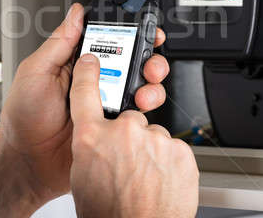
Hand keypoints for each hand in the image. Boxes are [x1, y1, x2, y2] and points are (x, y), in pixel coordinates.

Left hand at [0, 3, 169, 204]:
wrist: (28, 164)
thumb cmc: (23, 119)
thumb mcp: (36, 72)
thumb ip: (58, 43)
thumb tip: (75, 13)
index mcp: (75, 62)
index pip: (107, 39)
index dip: (128, 31)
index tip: (143, 26)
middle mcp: (94, 80)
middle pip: (131, 60)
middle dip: (147, 57)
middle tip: (148, 63)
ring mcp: (106, 103)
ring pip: (140, 86)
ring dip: (150, 83)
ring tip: (143, 90)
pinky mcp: (113, 125)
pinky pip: (137, 114)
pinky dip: (144, 110)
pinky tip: (135, 111)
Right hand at [69, 54, 198, 217]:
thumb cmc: (109, 214)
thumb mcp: (82, 177)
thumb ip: (90, 148)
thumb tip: (96, 140)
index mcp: (92, 138)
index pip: (84, 92)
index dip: (88, 72)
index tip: (90, 61)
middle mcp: (123, 132)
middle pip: (128, 117)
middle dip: (128, 136)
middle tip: (127, 163)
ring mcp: (154, 140)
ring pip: (152, 136)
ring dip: (149, 152)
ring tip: (145, 179)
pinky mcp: (179, 150)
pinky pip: (172, 148)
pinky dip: (168, 162)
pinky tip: (160, 181)